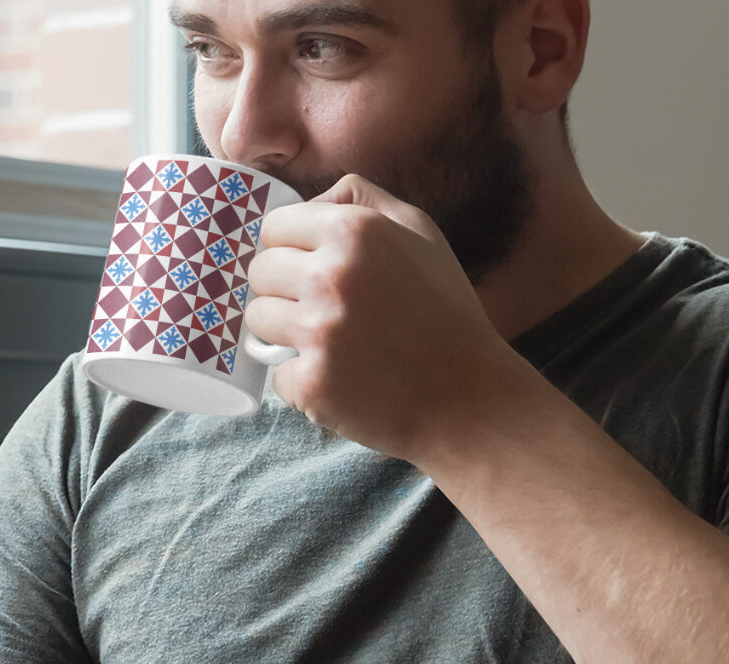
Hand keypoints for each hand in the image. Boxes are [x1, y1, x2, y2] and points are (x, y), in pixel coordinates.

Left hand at [245, 174, 517, 464]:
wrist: (472, 398)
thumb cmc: (446, 312)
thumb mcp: (420, 233)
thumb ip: (361, 199)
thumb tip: (307, 202)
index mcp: (354, 231)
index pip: (272, 227)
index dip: (288, 249)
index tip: (310, 269)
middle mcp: (331, 276)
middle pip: (258, 272)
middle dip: (283, 290)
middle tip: (324, 310)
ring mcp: (318, 332)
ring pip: (257, 320)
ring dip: (283, 333)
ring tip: (331, 344)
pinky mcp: (312, 383)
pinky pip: (276, 372)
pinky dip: (301, 380)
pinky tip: (340, 379)